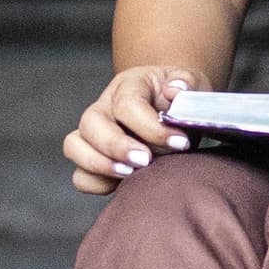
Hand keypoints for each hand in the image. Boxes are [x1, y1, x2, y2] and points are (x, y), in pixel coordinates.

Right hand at [66, 65, 200, 194]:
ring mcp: (94, 134)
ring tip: (129, 174)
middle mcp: (105, 107)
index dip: (151, 127)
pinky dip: (96, 183)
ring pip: (74, 146)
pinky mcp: (94, 160)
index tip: (179, 142)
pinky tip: (123, 185)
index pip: (127, 104)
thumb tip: (174, 90)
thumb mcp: (194, 85)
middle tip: (146, 161)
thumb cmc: (183, 100)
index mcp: (129, 85)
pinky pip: (80, 176)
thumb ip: (188, 83)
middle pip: (91, 122)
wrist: (176, 112)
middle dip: (117, 146)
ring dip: (99, 164)